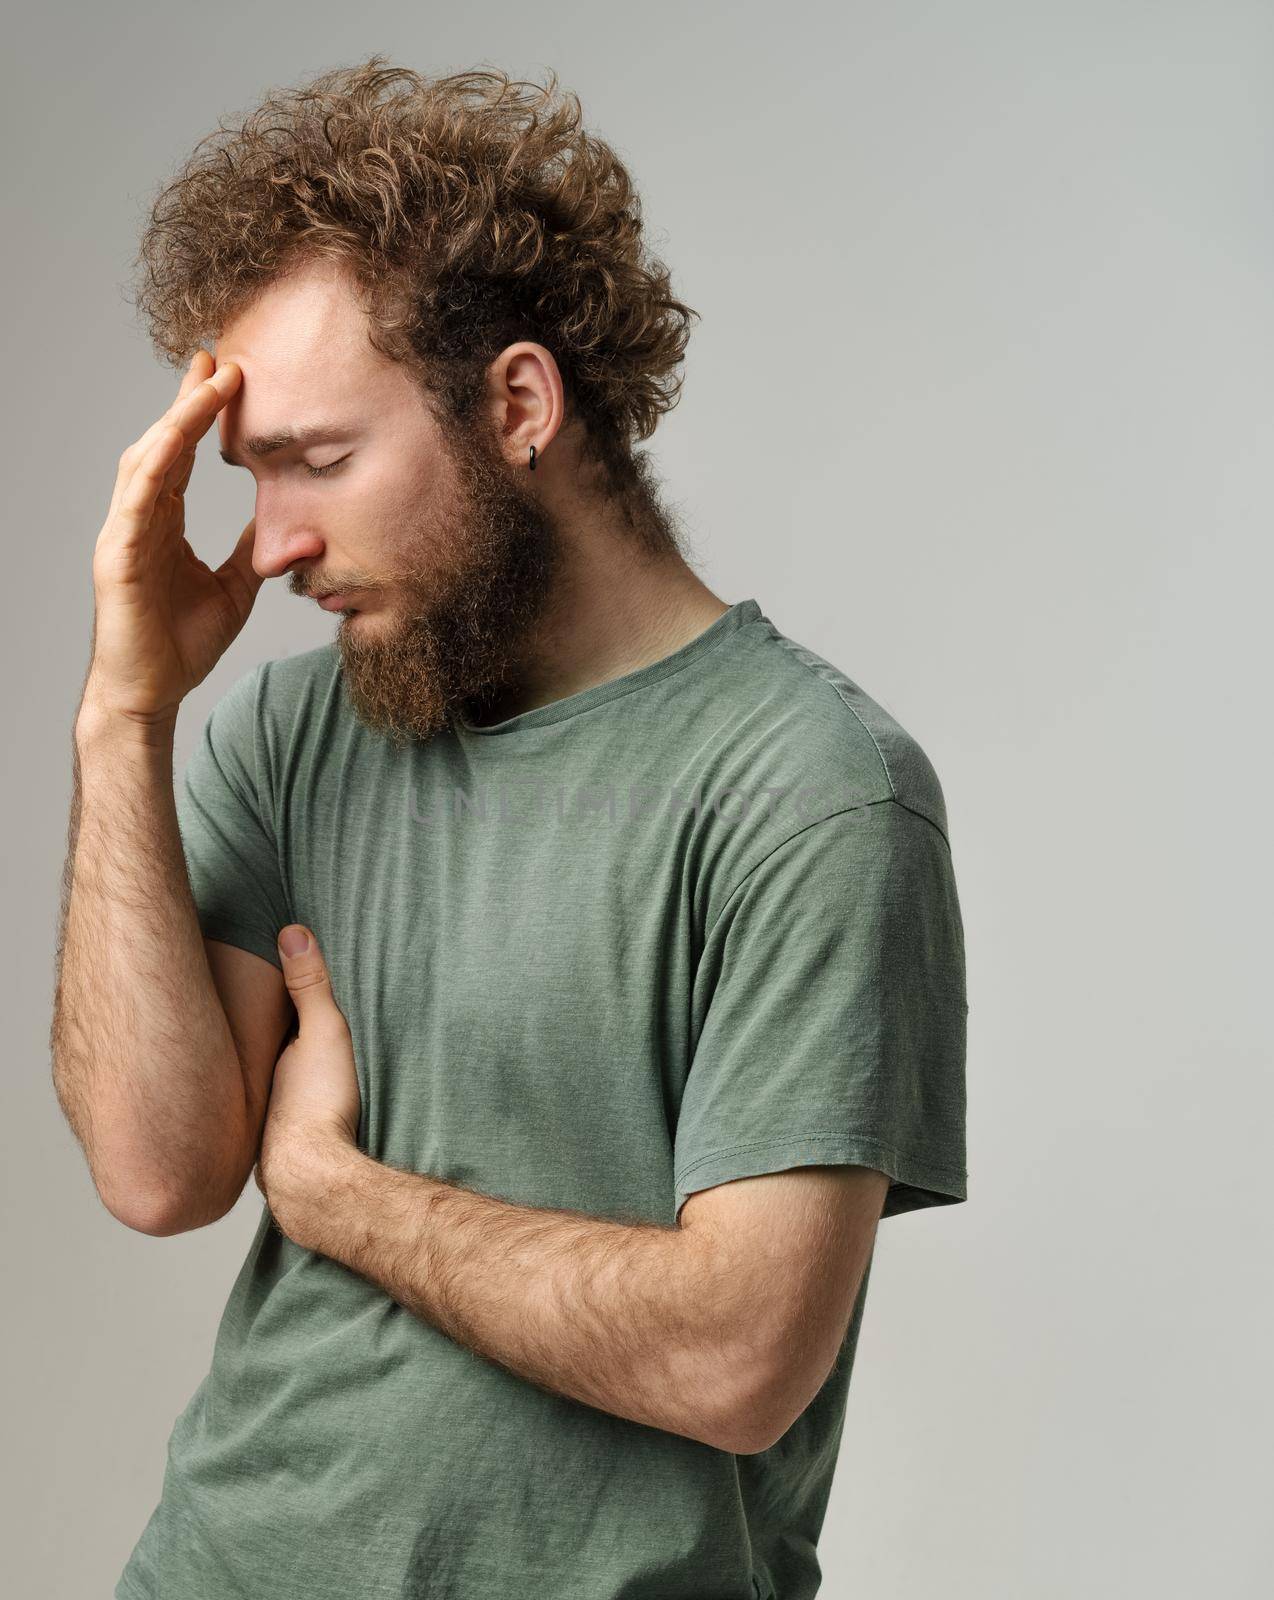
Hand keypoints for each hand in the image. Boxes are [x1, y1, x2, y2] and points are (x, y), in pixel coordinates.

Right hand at [81, 349, 262, 729]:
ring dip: (176, 419)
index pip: (181, 457)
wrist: (150, 694)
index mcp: (161, 524)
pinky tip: (174, 437)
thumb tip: (292, 527)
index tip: (229, 377)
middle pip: (162, 444)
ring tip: (208, 383)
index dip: (201, 416)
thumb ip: (254, 554)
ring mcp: (123, 534)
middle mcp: (138, 520)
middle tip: (218, 358)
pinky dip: (155, 464)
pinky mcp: (116, 556)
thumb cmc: (181, 645)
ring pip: (147, 460)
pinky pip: (135, 500)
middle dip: (188, 400)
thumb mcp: (234, 589)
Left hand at [255, 925, 362, 1241]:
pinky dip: (275, 1127)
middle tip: (238, 1022)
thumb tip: (290, 931)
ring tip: (263, 1081)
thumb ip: (310, 987)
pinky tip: (287, 1134)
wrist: (315, 1184)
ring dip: (256, 1095)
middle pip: (250, 1068)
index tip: (250, 982)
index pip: (255, 1029)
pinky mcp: (281, 1164)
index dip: (254, 1009)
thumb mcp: (322, 1034)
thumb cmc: (317, 1108)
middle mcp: (253, 1100)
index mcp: (260, 1065)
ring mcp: (263, 1135)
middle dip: (244, 1051)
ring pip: (256, 1107)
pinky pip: (273, 1136)